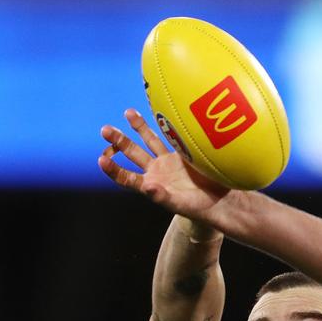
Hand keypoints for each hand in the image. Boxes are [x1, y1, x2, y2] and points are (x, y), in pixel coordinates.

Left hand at [98, 109, 228, 221]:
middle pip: (133, 153)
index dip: (113, 169)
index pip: (126, 178)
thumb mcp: (179, 204)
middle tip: (105, 129)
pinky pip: (170, 134)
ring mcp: (168, 159)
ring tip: (128, 112)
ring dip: (138, 127)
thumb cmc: (198, 207)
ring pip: (149, 140)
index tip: (101, 159)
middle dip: (119, 141)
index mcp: (151, 185)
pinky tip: (155, 112)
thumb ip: (162, 196)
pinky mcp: (183, 150)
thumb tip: (147, 186)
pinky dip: (162, 124)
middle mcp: (156, 171)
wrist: (220, 200)